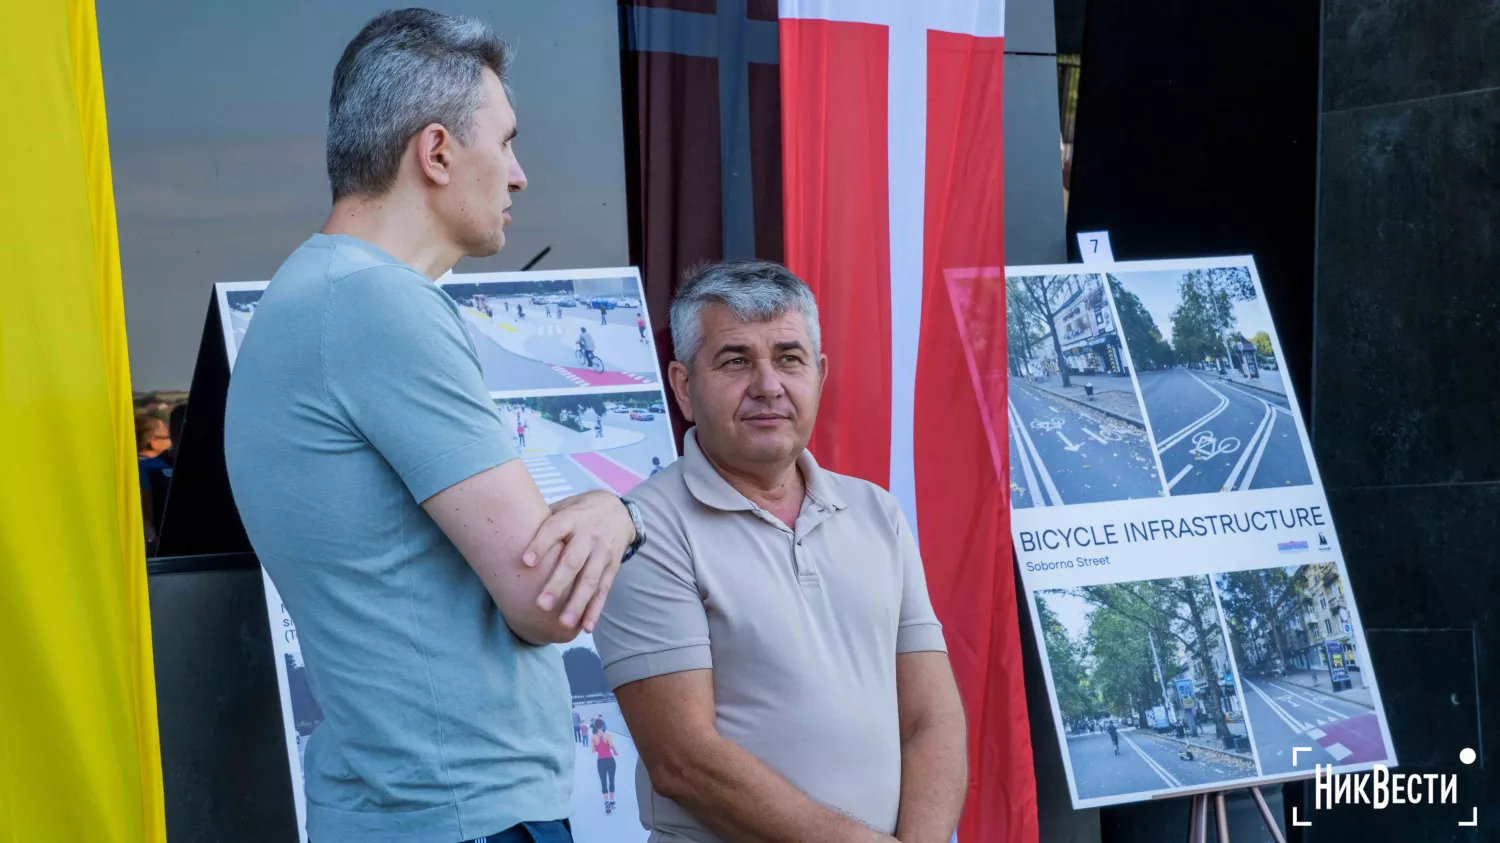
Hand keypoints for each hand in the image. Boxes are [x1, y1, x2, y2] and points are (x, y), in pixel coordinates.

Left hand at [522, 490, 635, 631]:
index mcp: (571, 518)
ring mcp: (602, 552)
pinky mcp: (612, 567)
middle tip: (542, 605)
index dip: (541, 544)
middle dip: (558, 584)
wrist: (617, 511)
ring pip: (590, 580)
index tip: (526, 561)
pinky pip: (604, 590)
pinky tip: (586, 627)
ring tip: (563, 623)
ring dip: (578, 603)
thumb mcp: (562, 508)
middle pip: (573, 561)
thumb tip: (504, 535)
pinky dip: (595, 610)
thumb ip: (541, 523)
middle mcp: (588, 535)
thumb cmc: (577, 513)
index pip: (554, 530)